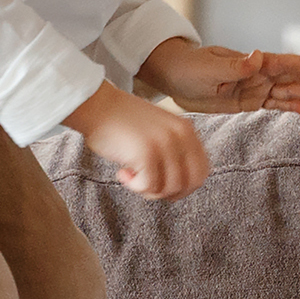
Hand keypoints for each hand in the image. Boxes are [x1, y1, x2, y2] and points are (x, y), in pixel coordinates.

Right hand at [62, 80, 208, 199]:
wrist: (97, 105)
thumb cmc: (122, 122)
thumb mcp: (160, 130)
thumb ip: (175, 150)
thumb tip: (179, 186)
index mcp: (187, 130)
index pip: (202, 171)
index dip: (185, 186)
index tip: (165, 185)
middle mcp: (181, 136)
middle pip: (191, 183)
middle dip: (170, 192)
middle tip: (148, 185)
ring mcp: (165, 144)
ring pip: (170, 188)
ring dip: (149, 190)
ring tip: (132, 176)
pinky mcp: (147, 153)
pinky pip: (149, 186)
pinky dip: (134, 186)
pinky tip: (122, 172)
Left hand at [136, 36, 299, 114]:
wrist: (174, 77)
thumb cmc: (189, 67)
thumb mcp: (209, 68)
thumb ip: (234, 65)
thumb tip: (256, 56)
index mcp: (251, 62)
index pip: (283, 63)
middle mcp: (258, 74)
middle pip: (293, 74)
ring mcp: (256, 88)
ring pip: (289, 91)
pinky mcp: (250, 102)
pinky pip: (275, 105)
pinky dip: (292, 107)